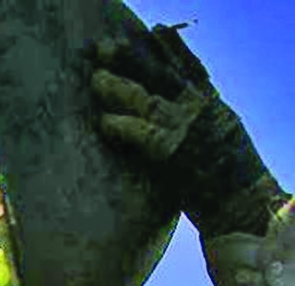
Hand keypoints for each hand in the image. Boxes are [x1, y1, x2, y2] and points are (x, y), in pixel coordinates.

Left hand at [91, 24, 285, 237]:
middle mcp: (201, 110)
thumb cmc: (230, 181)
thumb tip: (182, 114)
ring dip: (118, 87)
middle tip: (106, 46)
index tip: (153, 29)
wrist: (243, 204)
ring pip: (146, 98)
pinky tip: (103, 121)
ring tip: (95, 79)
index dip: (172, 47)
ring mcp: (186, 128)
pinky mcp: (172, 152)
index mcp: (214, 106)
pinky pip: (139, 132)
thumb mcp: (223, 139)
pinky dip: (120, 125)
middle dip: (133, 57)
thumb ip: (202, 122)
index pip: (191, 68)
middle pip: (162, 74)